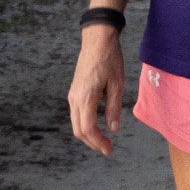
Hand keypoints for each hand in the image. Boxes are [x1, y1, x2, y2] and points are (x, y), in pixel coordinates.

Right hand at [67, 25, 125, 155]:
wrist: (97, 40)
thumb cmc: (110, 59)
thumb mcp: (117, 84)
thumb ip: (114, 108)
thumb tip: (113, 129)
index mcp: (86, 97)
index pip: (88, 128)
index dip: (98, 142)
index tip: (109, 149)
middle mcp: (75, 98)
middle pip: (79, 130)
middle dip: (93, 142)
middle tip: (108, 149)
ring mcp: (72, 95)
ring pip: (76, 123)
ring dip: (88, 135)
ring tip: (104, 140)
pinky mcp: (74, 92)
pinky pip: (76, 114)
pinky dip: (85, 125)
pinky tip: (98, 126)